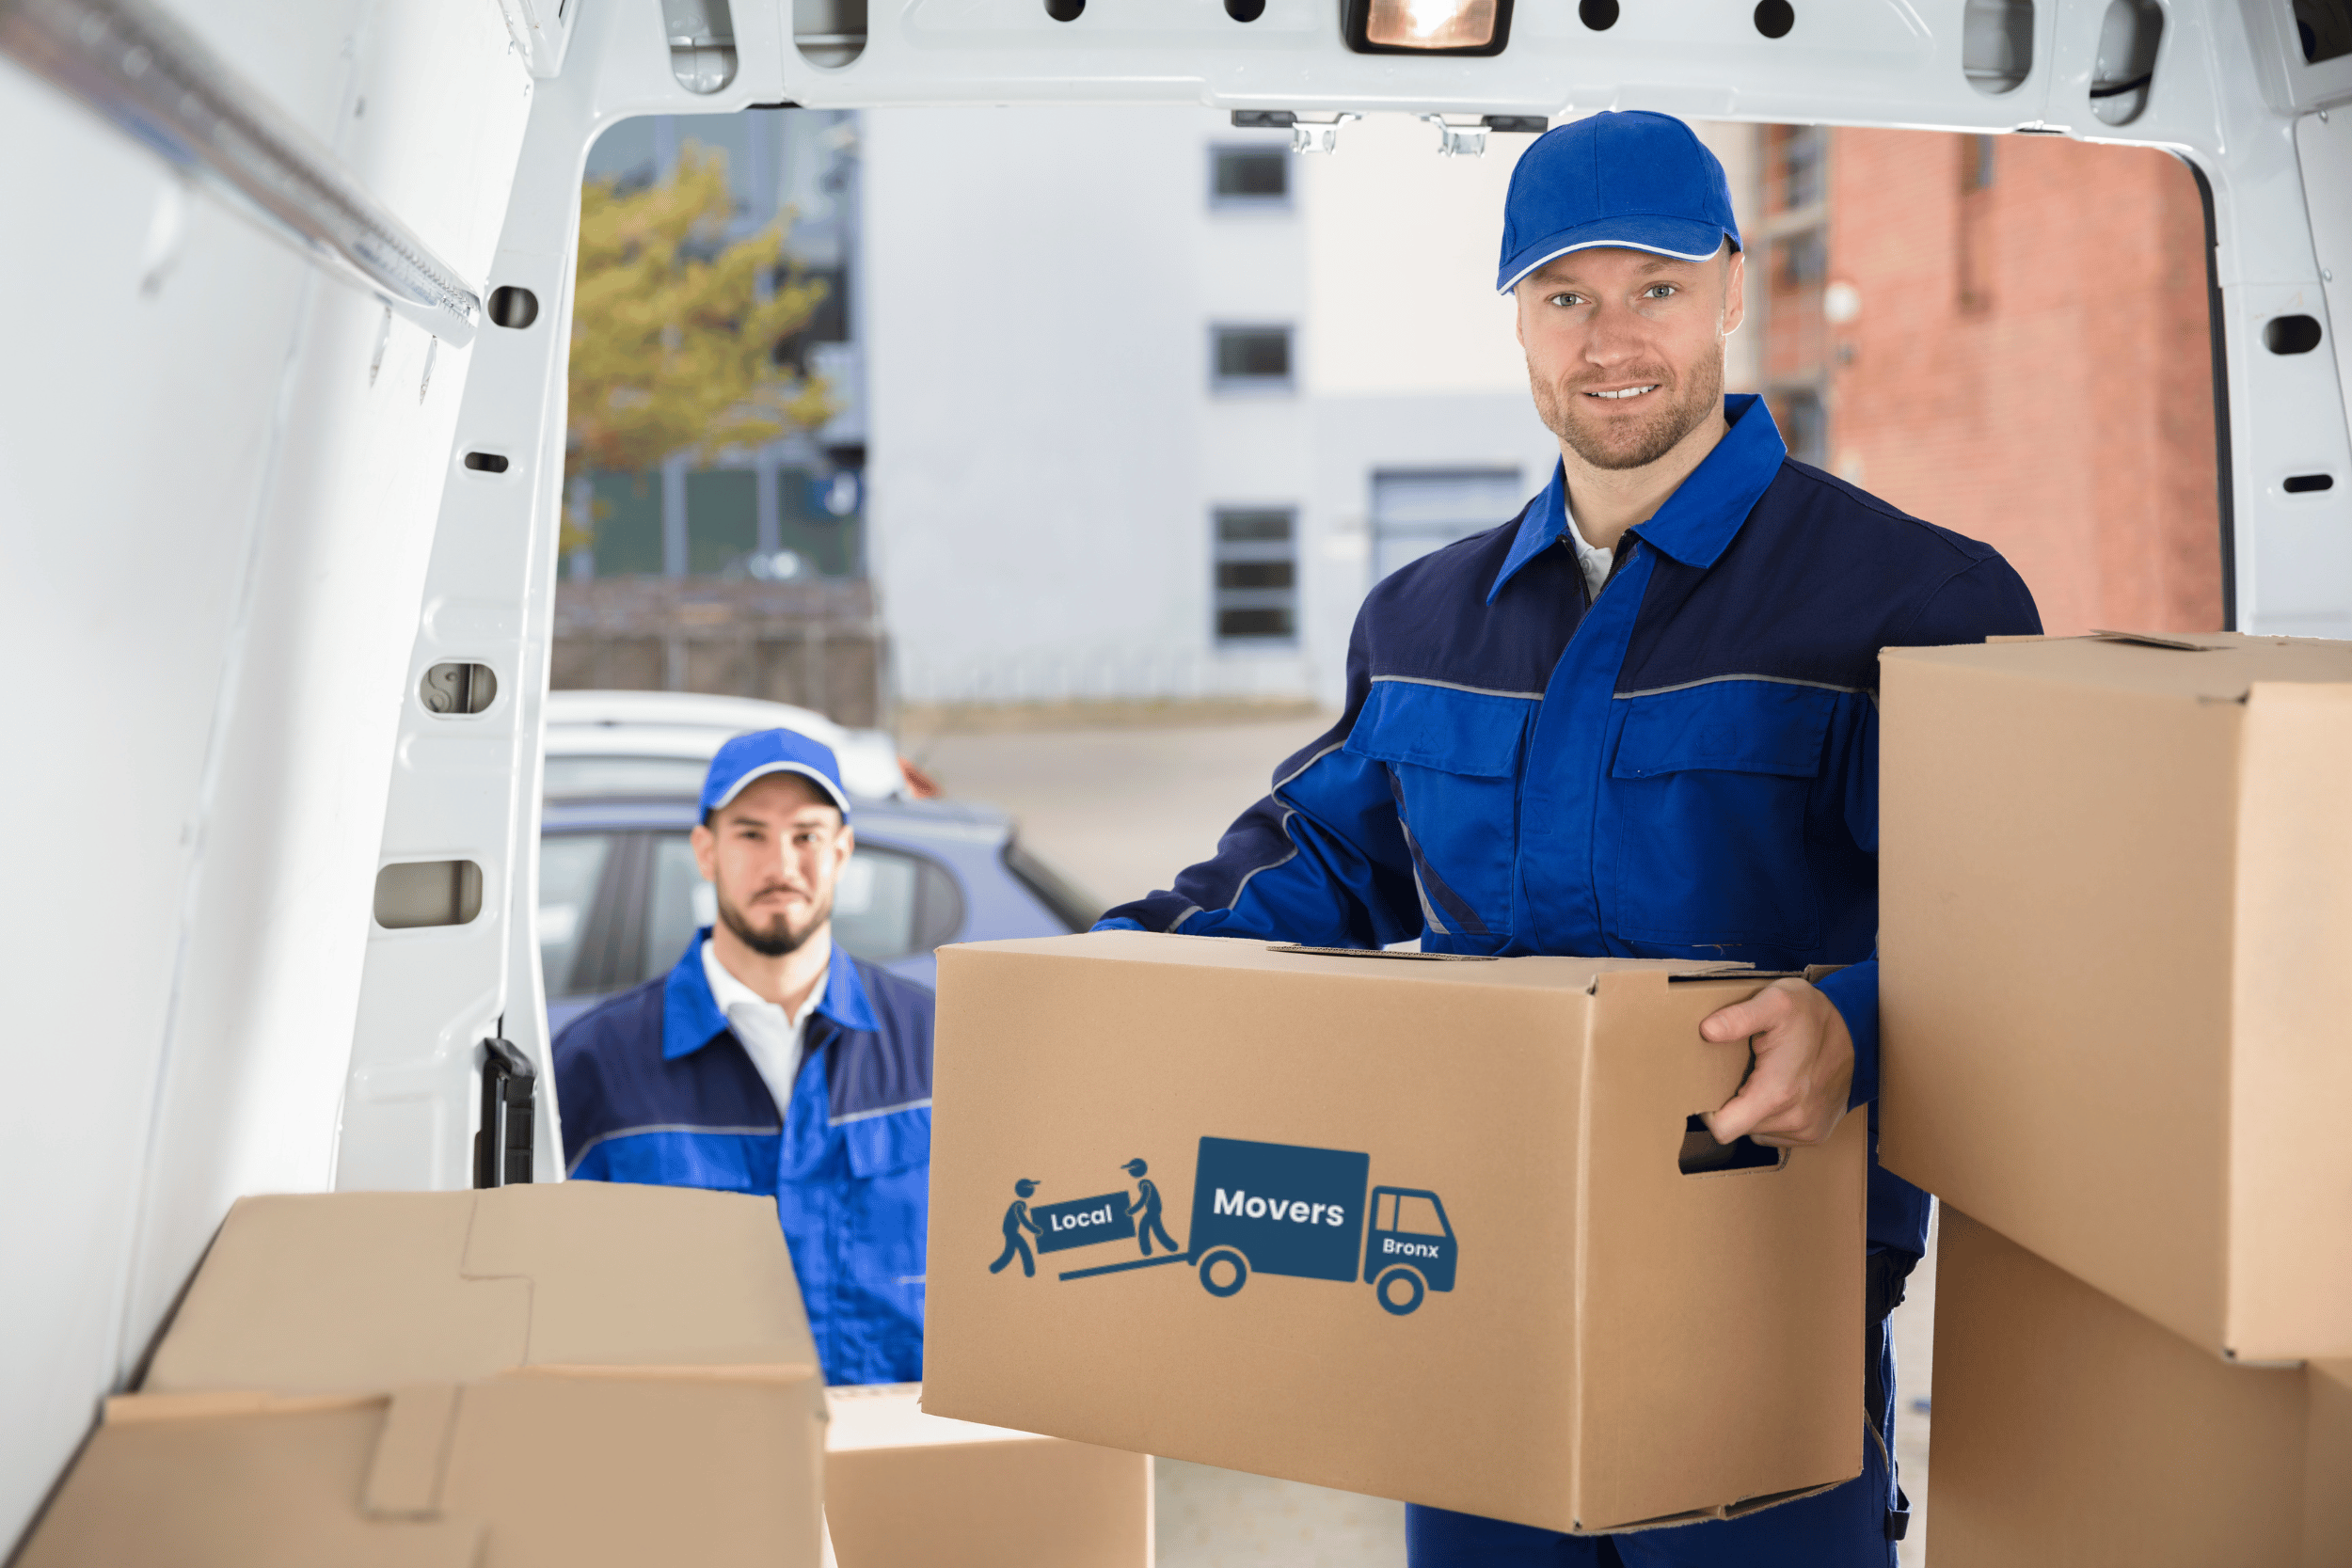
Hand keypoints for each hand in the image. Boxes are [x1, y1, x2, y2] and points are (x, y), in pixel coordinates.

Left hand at [1698, 978, 1853, 1147]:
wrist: (1859, 1029)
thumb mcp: (1775, 1001)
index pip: (1723, 1129)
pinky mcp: (1816, 1133)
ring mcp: (1807, 1129)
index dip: (1708, 1113)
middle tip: (1740, 1073)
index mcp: (1776, 1093)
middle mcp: (1794, 1119)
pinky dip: (1772, 1116)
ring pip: (1757, 1132)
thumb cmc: (1812, 1014)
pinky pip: (1777, 1134)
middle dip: (1732, 1105)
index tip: (1707, 1091)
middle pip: (1739, 1128)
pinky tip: (1780, 1089)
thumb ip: (1739, 1017)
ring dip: (1753, 1110)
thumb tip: (1707, 1030)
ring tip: (1762, 1079)